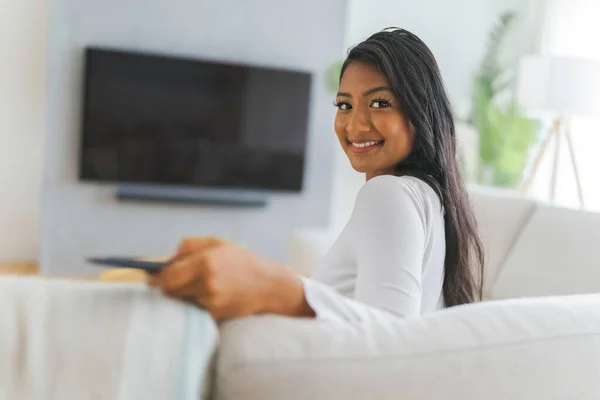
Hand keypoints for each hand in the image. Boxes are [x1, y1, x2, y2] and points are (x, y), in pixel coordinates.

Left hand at [147, 237, 311, 318]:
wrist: (268, 285)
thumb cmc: (242, 260)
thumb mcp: (217, 243)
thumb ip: (188, 246)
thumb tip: (166, 259)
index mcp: (205, 263)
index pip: (168, 276)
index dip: (156, 278)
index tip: (150, 278)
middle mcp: (206, 284)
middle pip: (171, 290)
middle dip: (169, 285)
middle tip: (175, 280)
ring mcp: (211, 302)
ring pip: (183, 300)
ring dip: (184, 294)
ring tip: (201, 284)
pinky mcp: (215, 314)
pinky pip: (195, 308)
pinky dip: (197, 302)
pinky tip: (211, 294)